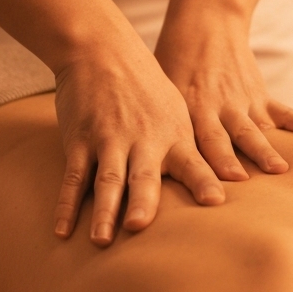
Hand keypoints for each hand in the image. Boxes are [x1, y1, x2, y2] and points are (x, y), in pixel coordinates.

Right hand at [53, 27, 224, 245]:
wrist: (101, 50)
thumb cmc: (146, 87)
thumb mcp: (177, 111)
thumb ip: (194, 148)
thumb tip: (229, 178)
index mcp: (173, 135)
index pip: (192, 163)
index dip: (203, 181)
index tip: (216, 201)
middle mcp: (143, 140)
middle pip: (143, 176)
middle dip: (142, 201)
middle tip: (140, 226)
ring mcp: (109, 140)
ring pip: (107, 180)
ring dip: (104, 210)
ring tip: (102, 240)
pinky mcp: (81, 142)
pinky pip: (73, 178)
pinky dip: (67, 206)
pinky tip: (63, 230)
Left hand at [155, 5, 292, 181]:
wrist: (206, 22)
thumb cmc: (174, 61)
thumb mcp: (160, 87)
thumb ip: (159, 123)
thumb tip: (141, 163)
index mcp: (191, 105)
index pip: (197, 138)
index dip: (203, 159)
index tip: (207, 181)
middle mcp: (218, 105)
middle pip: (226, 137)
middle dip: (233, 160)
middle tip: (242, 183)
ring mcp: (243, 101)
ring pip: (257, 129)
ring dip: (267, 150)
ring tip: (282, 170)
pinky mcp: (261, 96)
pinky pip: (286, 113)